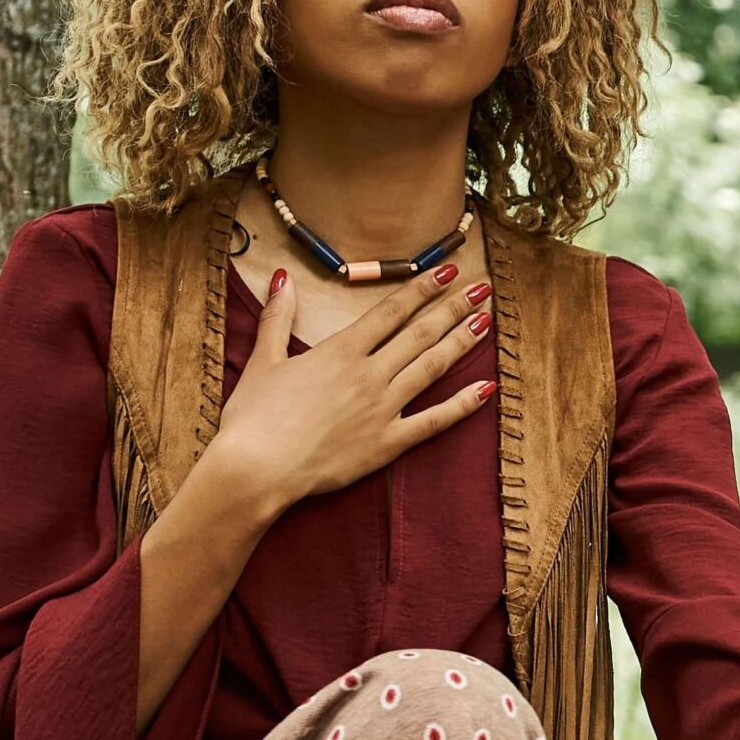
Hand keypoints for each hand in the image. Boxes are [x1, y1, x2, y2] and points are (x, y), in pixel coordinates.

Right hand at [207, 262, 494, 512]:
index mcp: (340, 351)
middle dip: (452, 308)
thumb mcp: (263, 360)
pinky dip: (463, 405)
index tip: (449, 270)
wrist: (256, 468)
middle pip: (420, 334)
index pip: (391, 311)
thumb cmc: (254, 417)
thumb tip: (282, 277)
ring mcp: (383, 408)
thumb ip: (278, 317)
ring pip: (432, 368)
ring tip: (486, 321)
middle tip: (482, 289)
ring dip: (461, 342)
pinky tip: (486, 389)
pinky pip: (434, 421)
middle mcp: (369, 374)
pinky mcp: (389, 442)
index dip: (422, 288)